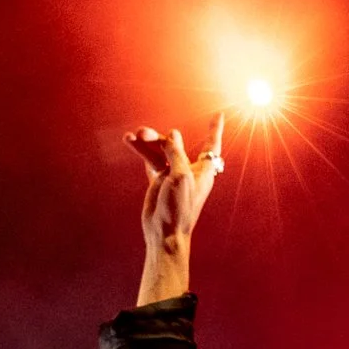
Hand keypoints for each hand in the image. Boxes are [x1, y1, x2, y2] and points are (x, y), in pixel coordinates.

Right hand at [129, 114, 225, 305]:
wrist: (164, 233)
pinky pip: (150, 160)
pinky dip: (141, 151)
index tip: (218, 115)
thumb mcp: (181, 176)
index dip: (214, 130)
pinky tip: (130, 141)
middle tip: (143, 132)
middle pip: (175, 144)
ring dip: (147, 142)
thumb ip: (177, 153)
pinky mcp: (157, 181)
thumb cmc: (178, 208)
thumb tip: (173, 134)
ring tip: (133, 136)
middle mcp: (187, 170)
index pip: (211, 146)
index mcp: (202, 171)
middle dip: (159, 137)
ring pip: (159, 151)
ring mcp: (172, 175)